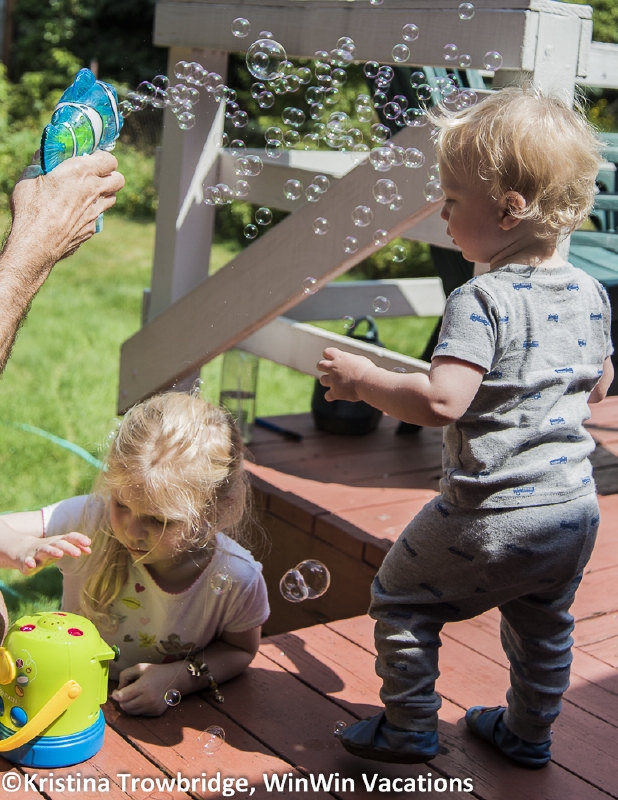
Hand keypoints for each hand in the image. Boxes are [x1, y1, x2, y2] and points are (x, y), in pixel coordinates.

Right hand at [8, 150, 124, 268]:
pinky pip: (98, 216)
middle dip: (110, 175)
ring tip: (86, 193)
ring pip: (112, 198)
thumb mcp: (29, 178)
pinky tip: (75, 214)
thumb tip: (41, 156)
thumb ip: (39, 164)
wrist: (36, 244)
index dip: (103, 158)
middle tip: (96, 175)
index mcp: (81, 172)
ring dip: (104, 194)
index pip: (110, 160)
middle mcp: (94, 191)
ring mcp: (96, 212)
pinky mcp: (92, 228)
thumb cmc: (31, 209)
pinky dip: (92, 212)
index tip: (92, 158)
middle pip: (119, 179)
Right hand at [18, 532, 90, 574]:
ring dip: (52, 551)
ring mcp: (35, 552)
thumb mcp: (60, 548)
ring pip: (44, 550)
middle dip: (68, 548)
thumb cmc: (46, 549)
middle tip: (78, 554)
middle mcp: (47, 545)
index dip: (78, 539)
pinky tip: (32, 565)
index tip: (88, 543)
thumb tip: (90, 550)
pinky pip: (26, 561)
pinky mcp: (25, 560)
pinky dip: (29, 563)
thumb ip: (75, 548)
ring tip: (59, 555)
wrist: (20, 549)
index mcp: (57, 542)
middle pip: (58, 544)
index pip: (69, 538)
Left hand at [112, 662, 184, 715]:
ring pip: (131, 712)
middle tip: (124, 694)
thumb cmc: (156, 671)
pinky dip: (138, 708)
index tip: (116, 691)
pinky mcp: (156, 713)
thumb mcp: (140, 667)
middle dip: (121, 700)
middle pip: (124, 706)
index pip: (121, 697)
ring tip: (133, 696)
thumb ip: (125, 675)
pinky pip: (140, 713)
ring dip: (128, 705)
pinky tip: (142, 699)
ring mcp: (152, 707)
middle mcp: (148, 699)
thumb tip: (118, 689)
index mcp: (143, 686)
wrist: (175, 679)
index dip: (115, 694)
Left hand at [317, 347, 374, 401]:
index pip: (327, 352)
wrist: (368, 382)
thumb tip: (350, 363)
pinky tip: (336, 395)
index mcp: (339, 357)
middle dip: (323, 368)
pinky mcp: (335, 392)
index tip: (333, 359)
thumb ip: (351, 361)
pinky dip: (331, 396)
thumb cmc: (368, 370)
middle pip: (320, 365)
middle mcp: (333, 368)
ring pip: (322, 380)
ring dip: (328, 381)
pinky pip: (327, 396)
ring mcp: (332, 380)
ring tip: (337, 383)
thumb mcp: (360, 360)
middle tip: (331, 371)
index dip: (329, 356)